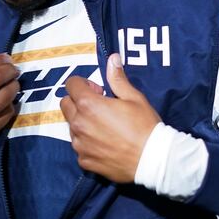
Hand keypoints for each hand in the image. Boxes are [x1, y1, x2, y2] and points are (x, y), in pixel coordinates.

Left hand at [59, 53, 160, 182]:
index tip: (99, 91)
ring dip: (82, 122)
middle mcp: (79, 124)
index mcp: (88, 104)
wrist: (153, 161)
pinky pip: (79, 146)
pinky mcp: (84, 160)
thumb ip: (117, 79)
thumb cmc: (145, 127)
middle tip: (100, 107)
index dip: (84, 84)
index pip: (71, 84)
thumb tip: (112, 58)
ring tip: (105, 127)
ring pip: (71, 126)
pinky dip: (87, 142)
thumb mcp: (134, 98)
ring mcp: (80, 144)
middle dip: (78, 101)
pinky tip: (106, 143)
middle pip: (65, 104)